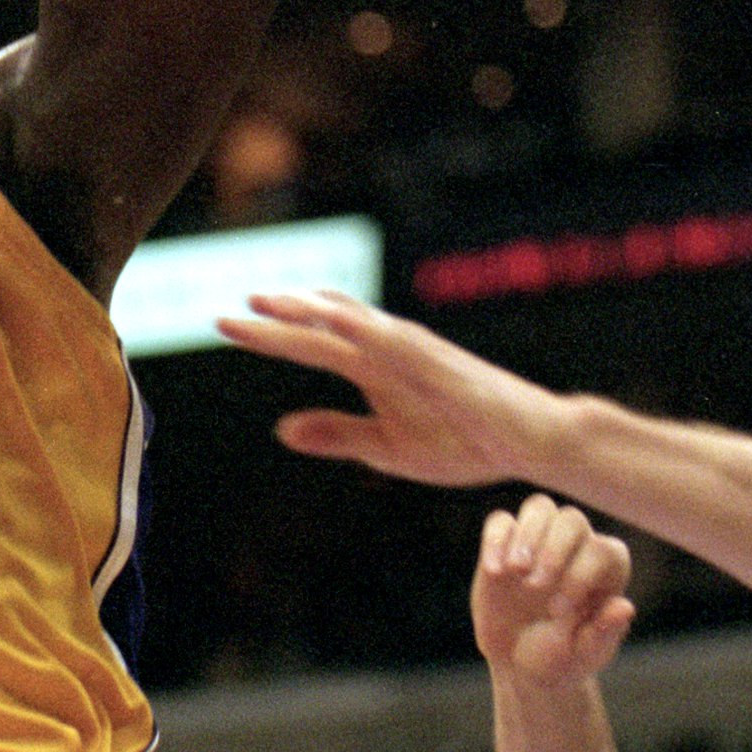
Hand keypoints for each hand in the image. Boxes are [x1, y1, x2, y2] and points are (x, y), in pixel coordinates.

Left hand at [216, 289, 554, 487]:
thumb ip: (338, 434)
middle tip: (224, 314)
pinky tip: (330, 321)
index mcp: (372, 368)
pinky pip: (394, 340)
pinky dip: (361, 327)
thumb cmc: (464, 442)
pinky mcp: (439, 363)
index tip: (223, 326)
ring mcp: (413, 351)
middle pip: (320, 325)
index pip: (310, 345)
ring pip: (352, 321)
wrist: (528, 443)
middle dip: (274, 317)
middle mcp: (387, 349)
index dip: (268, 336)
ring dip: (308, 311)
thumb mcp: (385, 448)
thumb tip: (281, 429)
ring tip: (265, 302)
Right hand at [472, 494, 634, 685]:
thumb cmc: (562, 658)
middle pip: (572, 520)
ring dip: (527, 535)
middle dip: (554, 550)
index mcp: (607, 569)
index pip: (600, 551)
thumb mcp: (584, 653)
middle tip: (535, 587)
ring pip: (540, 508)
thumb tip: (624, 607)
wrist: (520, 662)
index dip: (580, 576)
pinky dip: (495, 540)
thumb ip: (604, 632)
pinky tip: (494, 572)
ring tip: (514, 571)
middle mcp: (577, 546)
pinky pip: (500, 522)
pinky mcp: (505, 544)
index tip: (558, 612)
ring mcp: (540, 541)